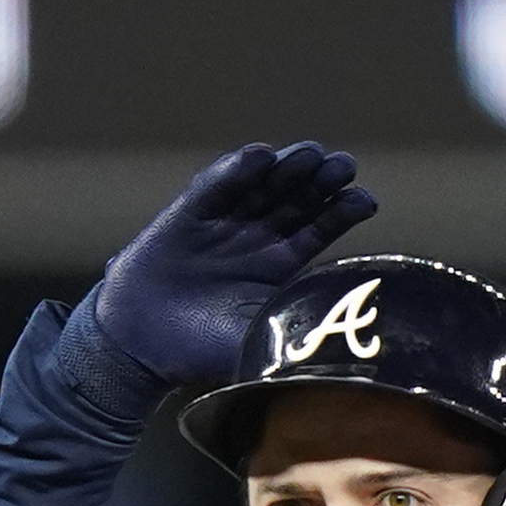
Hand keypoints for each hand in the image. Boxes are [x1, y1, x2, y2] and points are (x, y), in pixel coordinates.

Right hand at [89, 142, 376, 387]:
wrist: (140, 343)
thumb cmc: (201, 350)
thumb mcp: (260, 341)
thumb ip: (295, 329)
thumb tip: (344, 333)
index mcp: (278, 269)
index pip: (319, 231)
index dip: (341, 212)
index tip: (365, 201)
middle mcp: (255, 239)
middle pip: (297, 200)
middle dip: (321, 182)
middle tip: (344, 167)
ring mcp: (223, 222)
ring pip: (263, 186)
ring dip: (288, 168)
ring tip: (312, 155)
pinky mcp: (189, 212)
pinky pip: (216, 186)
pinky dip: (236, 170)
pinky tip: (261, 157)